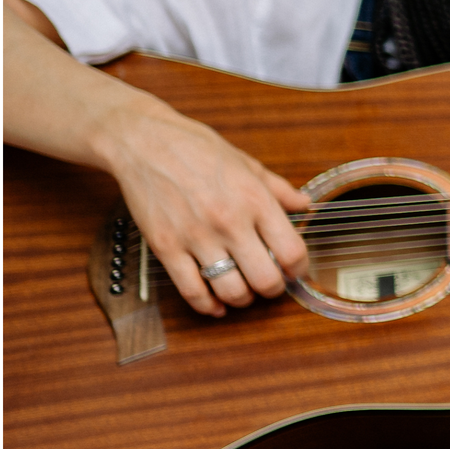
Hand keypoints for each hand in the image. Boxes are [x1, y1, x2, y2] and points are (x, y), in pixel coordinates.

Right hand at [96, 102, 310, 315]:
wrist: (144, 143)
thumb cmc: (197, 149)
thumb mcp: (247, 163)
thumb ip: (278, 189)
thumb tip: (305, 205)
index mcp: (256, 200)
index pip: (292, 251)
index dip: (298, 268)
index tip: (294, 269)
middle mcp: (230, 222)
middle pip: (265, 279)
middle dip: (272, 288)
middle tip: (269, 283)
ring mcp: (196, 237)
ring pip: (231, 290)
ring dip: (242, 298)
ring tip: (244, 291)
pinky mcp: (166, 247)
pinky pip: (191, 291)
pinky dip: (207, 306)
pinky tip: (216, 305)